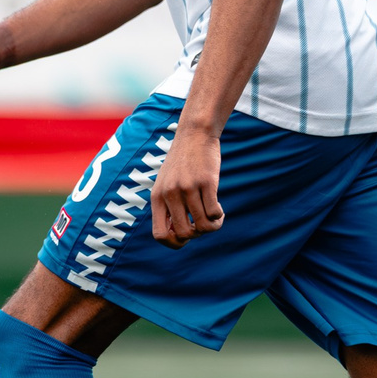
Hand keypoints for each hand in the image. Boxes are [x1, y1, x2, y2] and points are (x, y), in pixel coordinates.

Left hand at [149, 127, 224, 247]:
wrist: (194, 134)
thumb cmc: (182, 163)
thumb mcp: (166, 183)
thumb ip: (167, 207)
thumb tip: (179, 236)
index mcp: (157, 197)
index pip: (159, 235)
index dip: (174, 243)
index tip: (185, 236)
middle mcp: (170, 194)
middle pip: (185, 234)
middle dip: (197, 234)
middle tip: (203, 223)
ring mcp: (188, 188)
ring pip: (203, 226)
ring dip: (213, 226)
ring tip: (215, 217)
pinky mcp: (206, 181)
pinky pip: (214, 213)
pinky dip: (219, 216)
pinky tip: (219, 209)